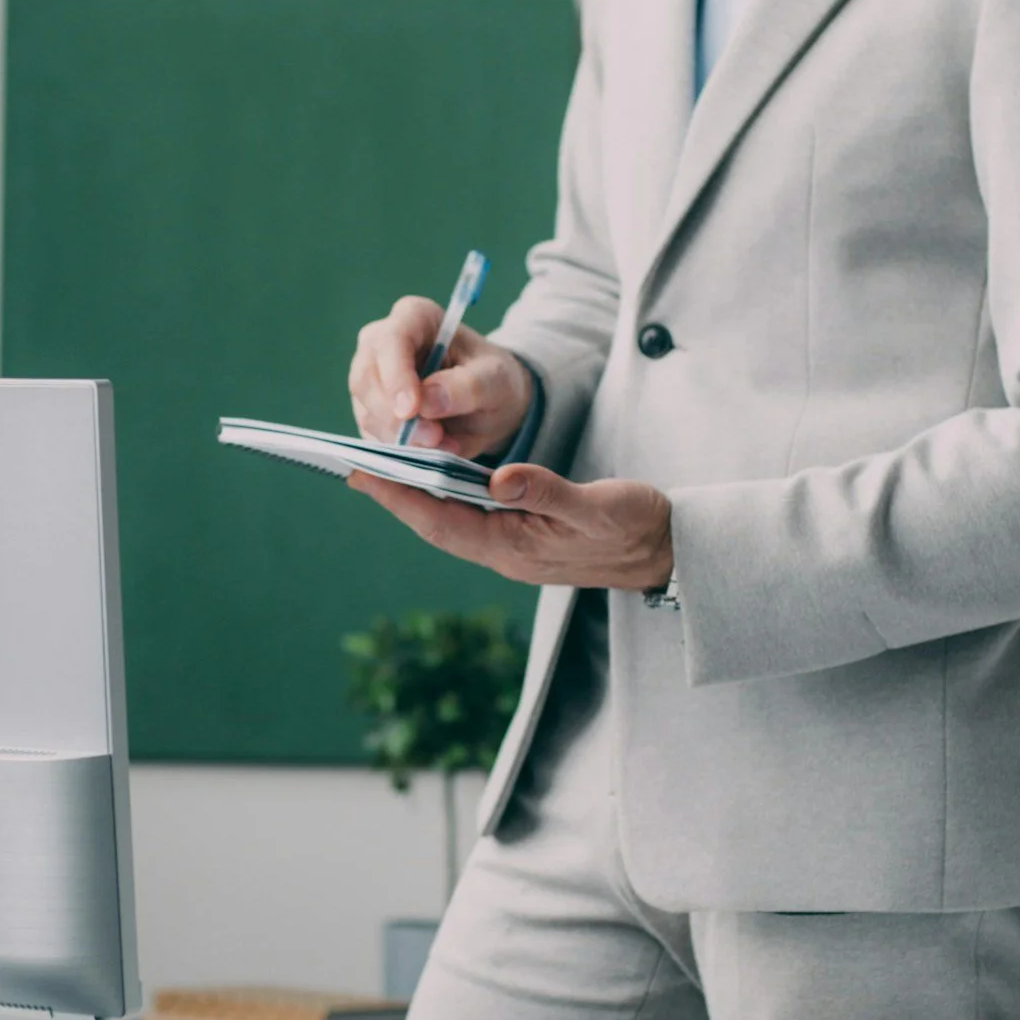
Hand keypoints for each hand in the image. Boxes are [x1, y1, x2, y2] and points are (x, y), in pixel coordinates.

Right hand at [348, 296, 534, 458]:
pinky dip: (397, 449)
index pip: (390, 340)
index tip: (412, 410)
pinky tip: (428, 451)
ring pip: (365, 410)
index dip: (396, 376)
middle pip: (366, 378)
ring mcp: (371, 378)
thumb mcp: (496, 380)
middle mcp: (382, 343)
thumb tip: (426, 403)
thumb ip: (467, 387)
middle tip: (433, 439)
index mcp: (415, 317)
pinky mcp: (370, 410)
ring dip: (399, 437)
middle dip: (395, 415)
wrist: (490, 404)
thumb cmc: (493, 379)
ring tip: (441, 445)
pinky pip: (370, 434)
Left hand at [348, 463, 673, 590]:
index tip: (362, 472)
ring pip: (448, 522)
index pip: (441, 520)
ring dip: (414, 497)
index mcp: (514, 548)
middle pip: (434, 523)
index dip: (399, 496)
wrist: (667, 553)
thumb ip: (549, 492)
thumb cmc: (637, 527)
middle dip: (393, 495)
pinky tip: (430, 478)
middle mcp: (504, 554)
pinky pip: (468, 520)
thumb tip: (501, 478)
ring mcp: (511, 550)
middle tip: (352, 465)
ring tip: (379, 468)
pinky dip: (443, 498)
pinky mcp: (521, 540)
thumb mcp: (598, 506)